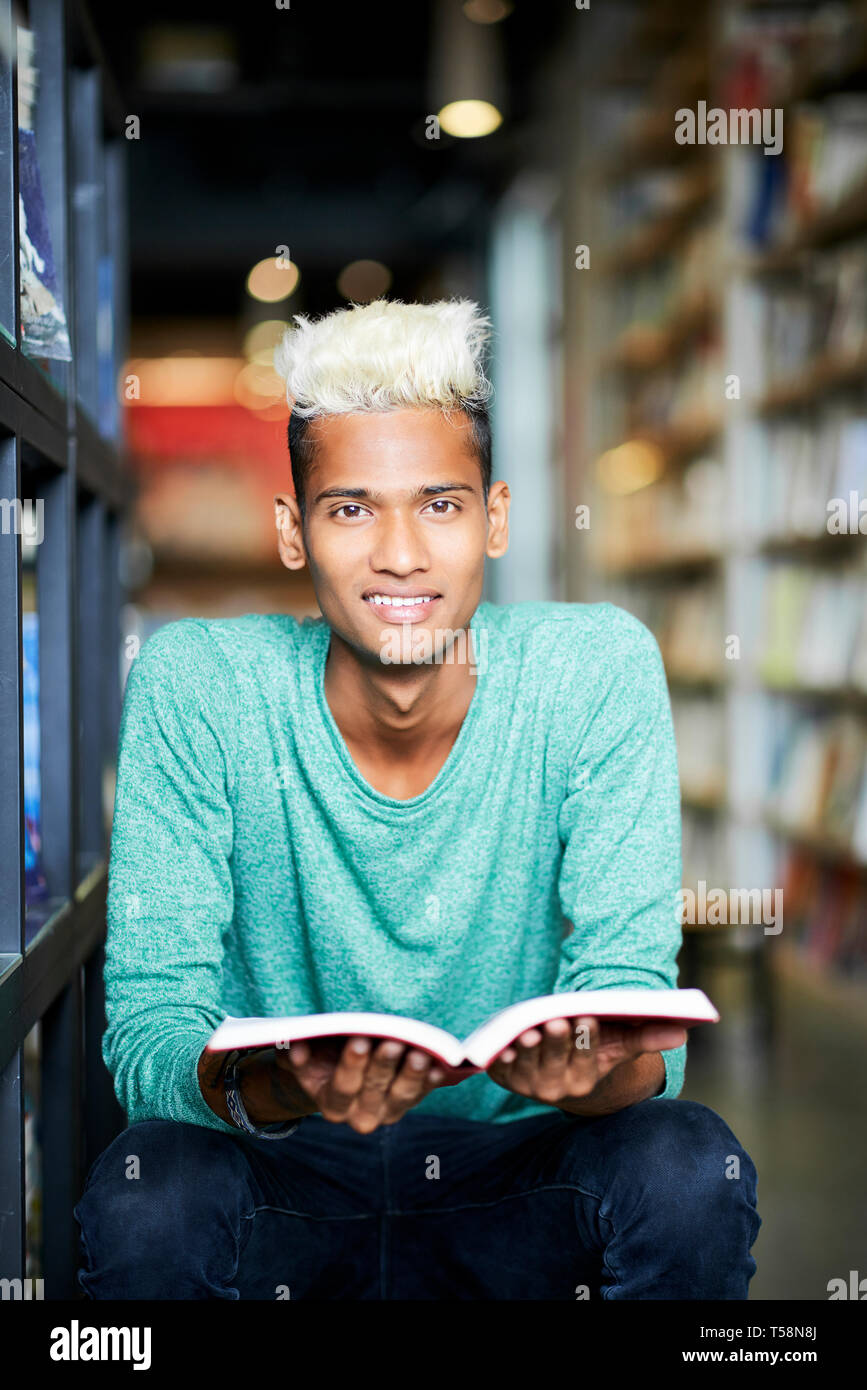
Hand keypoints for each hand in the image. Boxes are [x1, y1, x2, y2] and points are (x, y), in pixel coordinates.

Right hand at [277, 1035, 446, 1133]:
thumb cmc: (321, 1057)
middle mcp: (361, 1115)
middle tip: (393, 1041)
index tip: (358, 1040)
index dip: (351, 1065)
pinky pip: (423, 1092)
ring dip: (413, 1074)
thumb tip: (294, 1048)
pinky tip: (440, 1063)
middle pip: (375, 1090)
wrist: (338, 1073)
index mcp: (333, 1104)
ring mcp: (388, 1111)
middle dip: (384, 1065)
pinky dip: (432, 1079)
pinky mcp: (410, 1102)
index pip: (343, 1087)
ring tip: (420, 1052)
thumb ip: (296, 1052)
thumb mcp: (303, 1054)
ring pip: (403, 1096)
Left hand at [485, 1015, 687, 1106]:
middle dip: (556, 1042)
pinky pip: (503, 1070)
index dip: (586, 1039)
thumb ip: (646, 1037)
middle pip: (556, 1062)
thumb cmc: (591, 1051)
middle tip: (556, 1021)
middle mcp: (557, 1088)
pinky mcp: (506, 1077)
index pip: (586, 1058)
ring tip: (529, 1031)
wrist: (557, 1073)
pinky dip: (503, 1058)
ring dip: (528, 1050)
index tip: (589, 1018)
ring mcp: (529, 1085)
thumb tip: (683, 1031)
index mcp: (585, 1079)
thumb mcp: (616, 1045)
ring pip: (529, 1065)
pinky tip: (505, 1044)